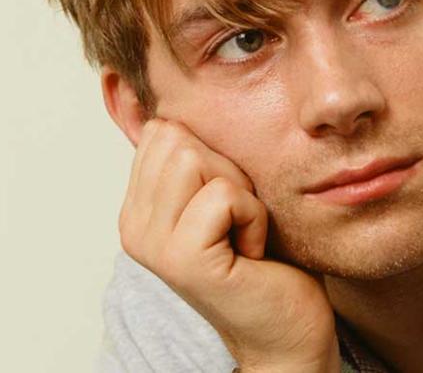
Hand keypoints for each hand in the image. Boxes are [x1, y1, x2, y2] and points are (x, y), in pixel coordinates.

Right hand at [118, 119, 340, 372]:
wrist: (288, 328)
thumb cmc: (270, 259)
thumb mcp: (232, 192)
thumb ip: (202, 153)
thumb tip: (168, 93)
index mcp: (139, 206)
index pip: (164, 128)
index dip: (214, 154)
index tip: (228, 204)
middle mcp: (133, 225)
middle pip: (179, 136)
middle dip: (229, 170)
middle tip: (240, 221)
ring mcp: (152, 244)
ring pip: (197, 159)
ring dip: (242, 192)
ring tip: (245, 233)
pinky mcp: (183, 260)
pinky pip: (225, 195)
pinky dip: (254, 216)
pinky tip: (253, 252)